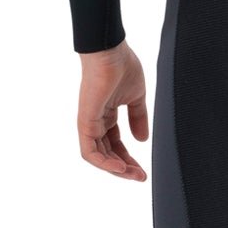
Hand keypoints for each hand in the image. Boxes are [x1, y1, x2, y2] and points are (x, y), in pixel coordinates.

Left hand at [77, 42, 148, 180]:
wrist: (111, 51)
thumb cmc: (122, 66)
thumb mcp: (136, 98)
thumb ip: (138, 118)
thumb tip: (141, 140)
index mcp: (107, 114)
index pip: (116, 144)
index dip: (129, 159)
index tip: (143, 170)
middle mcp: (96, 121)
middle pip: (107, 153)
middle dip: (124, 168)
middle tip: (140, 177)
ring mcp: (88, 122)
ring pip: (97, 156)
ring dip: (115, 169)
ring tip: (132, 175)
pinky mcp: (85, 121)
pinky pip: (89, 150)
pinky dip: (103, 162)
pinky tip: (120, 168)